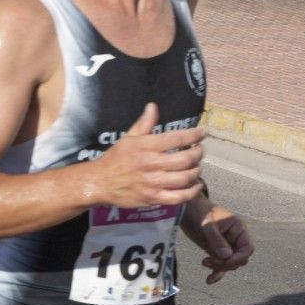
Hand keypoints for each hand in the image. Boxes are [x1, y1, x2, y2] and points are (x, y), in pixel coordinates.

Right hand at [89, 103, 205, 208]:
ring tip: (197, 166)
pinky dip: (192, 191)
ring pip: (185, 178)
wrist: (100, 182)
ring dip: (196, 171)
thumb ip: (144, 123)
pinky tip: (196, 185)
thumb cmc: (116, 158)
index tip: (203, 133)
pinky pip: (179, 196)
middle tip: (200, 151)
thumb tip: (153, 106)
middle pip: (185, 159)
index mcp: (145, 146)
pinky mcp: (154, 198)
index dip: (194, 135)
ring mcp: (153, 182)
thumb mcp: (128, 138)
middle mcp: (151, 163)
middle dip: (198, 154)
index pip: (177, 138)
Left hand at [184, 201, 253, 282]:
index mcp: (238, 229)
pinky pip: (220, 264)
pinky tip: (208, 280)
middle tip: (208, 260)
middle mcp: (234, 239)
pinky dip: (216, 272)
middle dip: (226, 263)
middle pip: (239, 259)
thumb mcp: (206, 224)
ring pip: (229, 264)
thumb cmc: (198, 211)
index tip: (225, 260)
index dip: (239, 257)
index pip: (247, 249)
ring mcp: (225, 245)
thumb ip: (216, 240)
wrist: (186, 208)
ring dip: (219, 267)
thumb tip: (227, 257)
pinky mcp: (215, 250)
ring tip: (204, 262)